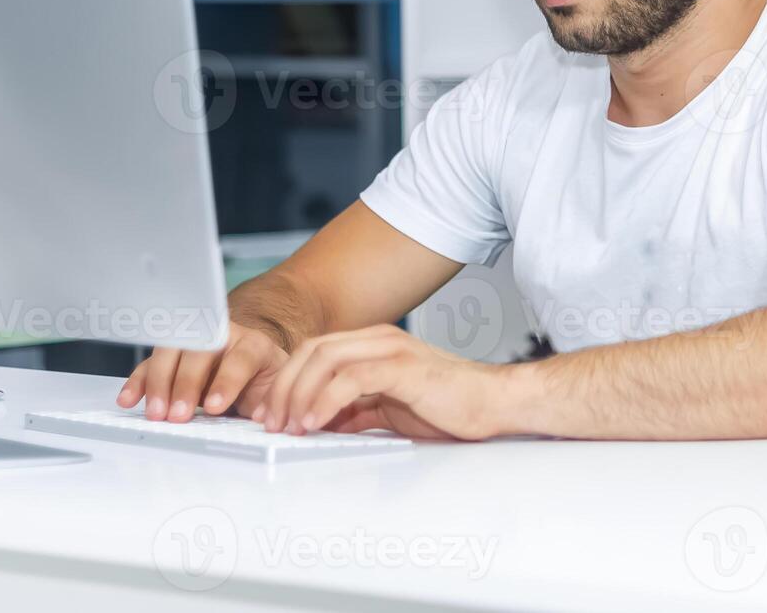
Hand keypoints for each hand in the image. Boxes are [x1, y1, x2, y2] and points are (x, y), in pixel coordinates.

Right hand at [117, 321, 289, 421]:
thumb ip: (271, 401)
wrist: (255, 369)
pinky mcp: (173, 356)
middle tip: (178, 415)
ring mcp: (194, 342)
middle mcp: (223, 336)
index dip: (226, 381)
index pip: (241, 357)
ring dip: (159, 382)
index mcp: (255, 344)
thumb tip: (262, 416)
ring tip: (155, 413)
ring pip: (171, 350)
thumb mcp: (276, 390)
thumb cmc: (264, 382)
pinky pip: (150, 363)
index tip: (213, 407)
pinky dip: (138, 381)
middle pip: (199, 349)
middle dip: (186, 383)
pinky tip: (128, 399)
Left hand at [257, 324, 514, 440]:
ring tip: (289, 426)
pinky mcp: (403, 368)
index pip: (314, 352)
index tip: (272, 413)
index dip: (286, 381)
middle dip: (283, 387)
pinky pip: (352, 379)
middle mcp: (379, 339)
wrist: (494, 404)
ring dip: (298, 394)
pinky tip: (315, 422)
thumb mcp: (392, 409)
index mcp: (375, 344)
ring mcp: (391, 350)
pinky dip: (326, 400)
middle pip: (311, 351)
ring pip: (324, 360)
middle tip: (272, 422)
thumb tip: (325, 424)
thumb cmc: (451, 406)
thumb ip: (358, 410)